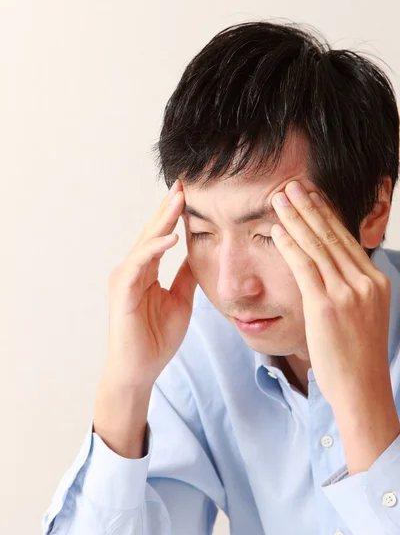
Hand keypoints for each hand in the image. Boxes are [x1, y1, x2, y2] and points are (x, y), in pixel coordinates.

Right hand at [103, 179, 196, 391]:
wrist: (140, 370)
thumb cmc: (156, 338)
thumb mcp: (181, 300)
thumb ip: (186, 276)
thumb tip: (199, 254)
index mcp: (146, 271)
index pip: (162, 236)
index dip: (174, 215)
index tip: (190, 194)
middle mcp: (133, 269)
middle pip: (153, 232)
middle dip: (168, 207)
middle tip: (184, 183)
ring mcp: (125, 277)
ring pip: (146, 241)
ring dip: (162, 220)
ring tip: (179, 199)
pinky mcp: (123, 290)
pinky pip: (140, 264)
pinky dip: (155, 249)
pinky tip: (171, 237)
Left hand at [270, 180, 391, 409]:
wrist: (362, 390)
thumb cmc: (357, 356)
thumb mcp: (364, 314)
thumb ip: (351, 287)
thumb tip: (330, 268)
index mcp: (375, 281)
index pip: (346, 239)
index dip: (326, 214)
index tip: (312, 195)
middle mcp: (364, 282)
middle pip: (332, 235)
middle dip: (309, 207)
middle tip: (292, 185)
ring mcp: (348, 293)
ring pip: (317, 246)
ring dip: (295, 218)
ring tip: (280, 198)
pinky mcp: (327, 306)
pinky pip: (305, 267)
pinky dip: (289, 245)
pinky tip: (277, 229)